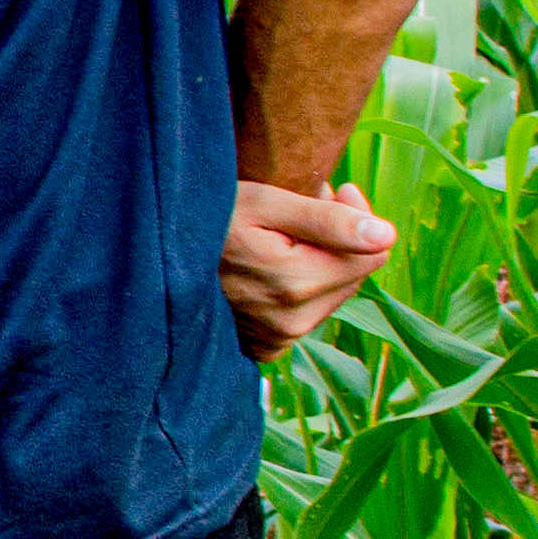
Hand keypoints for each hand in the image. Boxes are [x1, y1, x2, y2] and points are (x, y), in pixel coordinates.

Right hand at [223, 179, 398, 358]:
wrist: (152, 261)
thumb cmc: (207, 220)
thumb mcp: (265, 203)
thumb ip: (328, 220)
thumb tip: (385, 235)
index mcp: (295, 283)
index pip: (371, 252)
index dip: (357, 214)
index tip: (331, 190)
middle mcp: (291, 321)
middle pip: (355, 275)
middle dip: (339, 240)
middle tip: (300, 209)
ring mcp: (278, 340)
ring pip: (333, 295)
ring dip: (320, 264)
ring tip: (280, 238)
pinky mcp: (267, 349)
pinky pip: (308, 314)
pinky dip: (300, 289)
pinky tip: (270, 269)